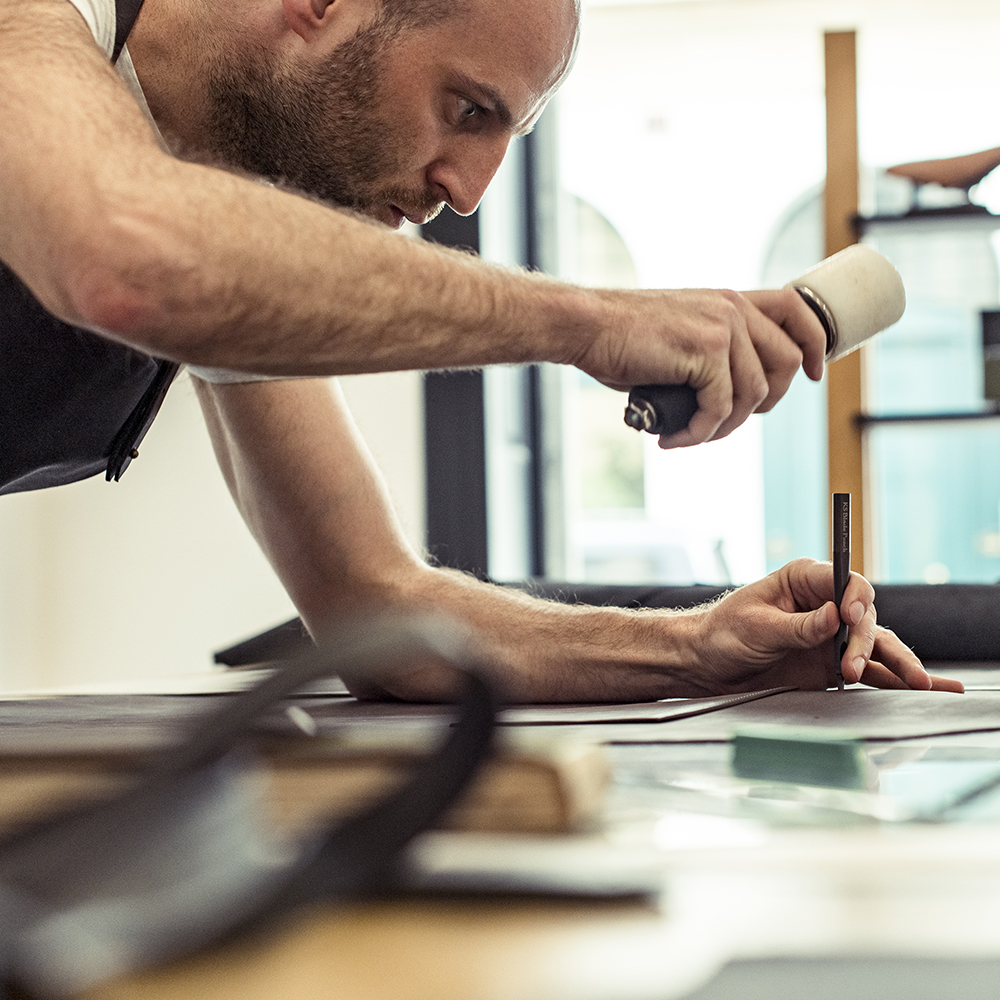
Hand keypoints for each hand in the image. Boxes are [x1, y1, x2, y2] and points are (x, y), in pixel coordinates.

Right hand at [576, 287, 825, 446]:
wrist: (587, 326)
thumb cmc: (621, 337)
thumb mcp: (679, 334)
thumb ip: (710, 353)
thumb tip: (724, 400)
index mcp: (731, 300)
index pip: (797, 310)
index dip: (815, 343)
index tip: (812, 375)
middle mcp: (733, 308)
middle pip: (786, 362)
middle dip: (765, 403)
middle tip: (726, 421)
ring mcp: (722, 328)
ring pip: (753, 395)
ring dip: (722, 428)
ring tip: (689, 434)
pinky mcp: (705, 352)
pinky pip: (720, 409)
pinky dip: (698, 433)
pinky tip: (673, 437)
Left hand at [690, 558, 963, 693]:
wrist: (706, 664)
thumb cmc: (723, 634)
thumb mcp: (757, 628)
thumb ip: (798, 626)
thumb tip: (833, 617)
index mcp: (804, 579)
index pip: (844, 581)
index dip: (853, 598)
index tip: (848, 617)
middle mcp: (824, 603)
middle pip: (864, 615)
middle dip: (865, 640)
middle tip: (851, 665)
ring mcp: (832, 635)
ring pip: (876, 643)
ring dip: (896, 663)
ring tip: (919, 685)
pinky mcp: (833, 663)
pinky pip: (871, 670)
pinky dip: (895, 679)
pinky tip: (921, 688)